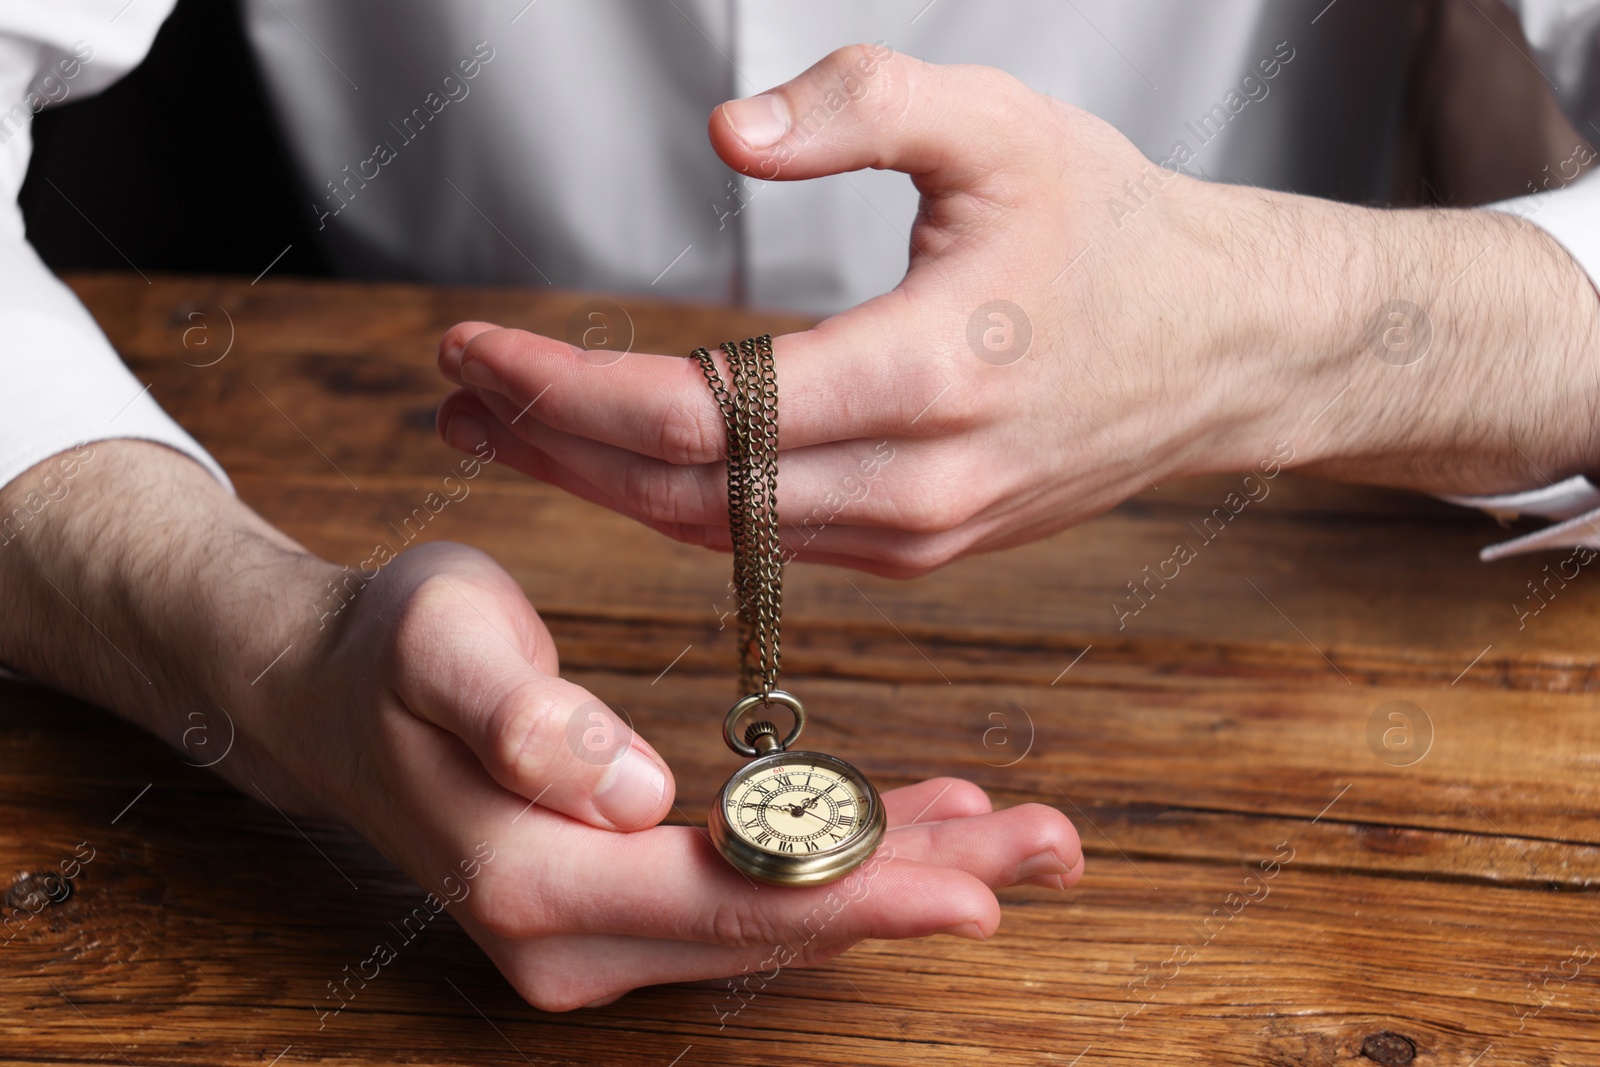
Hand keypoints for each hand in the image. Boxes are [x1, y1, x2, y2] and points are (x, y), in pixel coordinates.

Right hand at [255, 540, 1083, 1010]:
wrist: (326, 692)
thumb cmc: (391, 649)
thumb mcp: (439, 641)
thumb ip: (520, 715)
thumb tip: (625, 793)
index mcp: (538, 880)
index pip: (731, 902)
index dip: (858, 895)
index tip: (980, 889)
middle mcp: (573, 939)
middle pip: (779, 924)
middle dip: (922, 886)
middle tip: (1052, 847)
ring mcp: (595, 935)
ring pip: (779, 916)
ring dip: (900, 873)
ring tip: (1018, 833)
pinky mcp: (617, 906)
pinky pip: (751, 893)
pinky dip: (841, 860)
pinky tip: (921, 821)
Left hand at [435, 45, 1599, 576]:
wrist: (1225, 349)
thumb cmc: (1116, 231)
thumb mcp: (1001, 124)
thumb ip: (860, 107)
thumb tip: (723, 138)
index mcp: (930, 377)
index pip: (698, 413)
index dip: (565, 386)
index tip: (472, 347)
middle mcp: (918, 486)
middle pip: (682, 496)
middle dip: (552, 445)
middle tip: (455, 394)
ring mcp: (921, 537)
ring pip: (717, 538)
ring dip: (598, 484)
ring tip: (502, 427)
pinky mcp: (922, 552)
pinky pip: (768, 545)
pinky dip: (676, 506)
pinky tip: (619, 459)